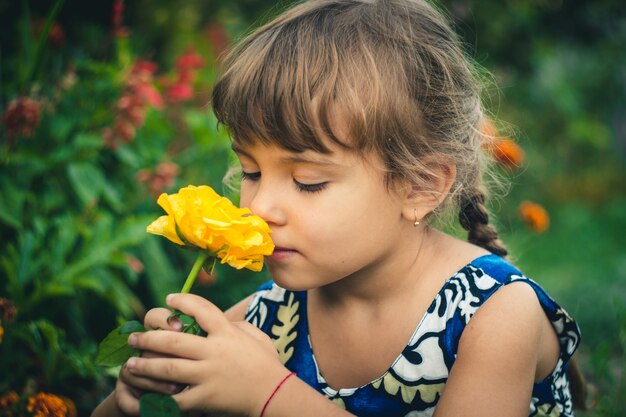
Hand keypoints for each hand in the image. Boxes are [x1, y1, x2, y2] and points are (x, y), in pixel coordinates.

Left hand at [123, 293, 288, 415]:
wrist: (275, 396)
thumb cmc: (266, 364)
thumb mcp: (255, 336)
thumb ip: (234, 325)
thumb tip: (214, 319)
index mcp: (227, 333)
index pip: (201, 309)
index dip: (182, 301)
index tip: (168, 299)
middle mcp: (215, 352)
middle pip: (173, 340)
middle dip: (149, 337)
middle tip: (134, 338)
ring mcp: (208, 376)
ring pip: (167, 369)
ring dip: (145, 365)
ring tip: (130, 364)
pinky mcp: (205, 399)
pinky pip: (174, 399)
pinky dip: (156, 397)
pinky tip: (143, 394)